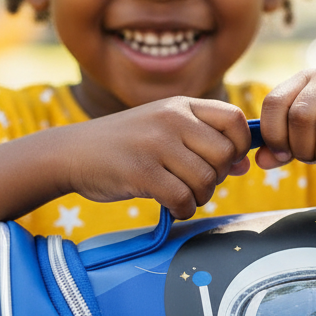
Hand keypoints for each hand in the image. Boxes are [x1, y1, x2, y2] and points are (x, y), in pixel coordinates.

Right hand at [66, 97, 251, 218]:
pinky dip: (184, 210)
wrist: (72, 152)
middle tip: (197, 183)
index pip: (234, 119)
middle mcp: (171, 119)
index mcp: (180, 105)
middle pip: (223, 154)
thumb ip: (203, 141)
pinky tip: (172, 207)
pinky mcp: (141, 172)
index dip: (239, 145)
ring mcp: (155, 144)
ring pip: (206, 179)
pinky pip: (183, 199)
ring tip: (182, 195)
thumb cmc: (125, 144)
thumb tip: (243, 164)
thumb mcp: (163, 129)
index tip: (226, 162)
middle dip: (217, 177)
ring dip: (200, 197)